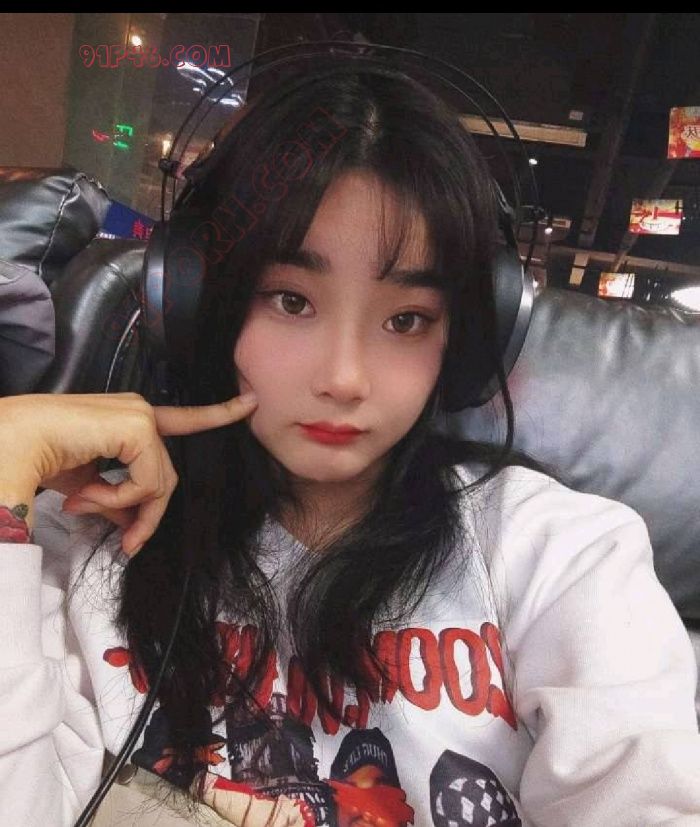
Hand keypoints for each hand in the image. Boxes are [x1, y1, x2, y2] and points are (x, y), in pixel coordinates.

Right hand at [0, 392, 257, 554]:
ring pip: (160, 483)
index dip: (218, 412)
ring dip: (123, 507)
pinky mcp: (138, 426)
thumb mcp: (88, 488)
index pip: (184, 418)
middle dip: (149, 515)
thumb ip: (118, 502)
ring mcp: (140, 416)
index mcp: (129, 418)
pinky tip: (86, 496)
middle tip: (126, 544)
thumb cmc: (37, 460)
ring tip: (82, 506)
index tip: (250, 403)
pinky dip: (119, 499)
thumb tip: (135, 526)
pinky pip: (147, 481)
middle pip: (167, 477)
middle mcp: (140, 411)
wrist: (7, 445)